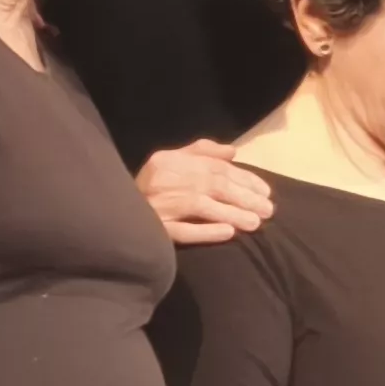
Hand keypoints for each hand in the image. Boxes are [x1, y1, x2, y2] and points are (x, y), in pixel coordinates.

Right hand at [138, 140, 272, 245]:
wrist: (116, 212)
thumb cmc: (150, 184)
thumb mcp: (172, 159)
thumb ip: (202, 152)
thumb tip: (234, 151)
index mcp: (170, 160)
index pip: (215, 167)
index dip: (244, 178)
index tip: (266, 192)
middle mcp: (166, 180)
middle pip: (213, 185)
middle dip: (245, 197)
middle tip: (268, 210)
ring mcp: (160, 206)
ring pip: (202, 207)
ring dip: (233, 214)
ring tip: (256, 223)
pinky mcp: (157, 230)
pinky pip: (184, 231)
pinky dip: (207, 232)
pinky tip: (229, 233)